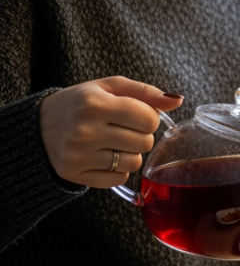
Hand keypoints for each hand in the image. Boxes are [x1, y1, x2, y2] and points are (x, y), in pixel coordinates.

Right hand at [39, 77, 183, 187]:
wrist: (37, 126)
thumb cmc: (81, 103)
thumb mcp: (108, 88)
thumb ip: (144, 92)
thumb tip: (177, 100)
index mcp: (93, 104)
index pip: (148, 119)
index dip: (149, 117)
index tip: (135, 115)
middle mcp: (84, 131)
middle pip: (145, 142)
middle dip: (141, 135)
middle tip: (122, 128)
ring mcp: (79, 155)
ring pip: (135, 163)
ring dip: (131, 153)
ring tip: (112, 142)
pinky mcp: (76, 174)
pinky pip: (120, 178)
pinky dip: (118, 169)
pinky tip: (103, 156)